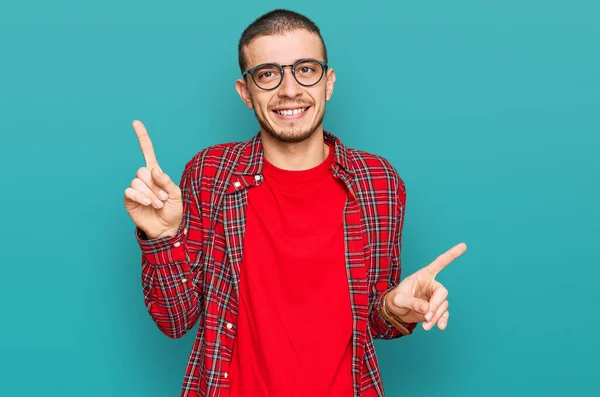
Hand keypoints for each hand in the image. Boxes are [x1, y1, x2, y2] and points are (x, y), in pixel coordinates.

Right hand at [124, 120, 182, 238]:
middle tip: (163, 197)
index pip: (147, 153)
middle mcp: (144, 179)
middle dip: (155, 185)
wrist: (168, 227)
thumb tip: (154, 171)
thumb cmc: (174, 210)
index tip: (136, 122)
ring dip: (151, 193)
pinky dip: (141, 197)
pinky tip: (149, 203)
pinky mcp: (129, 199)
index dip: (142, 138)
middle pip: (142, 171)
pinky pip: (130, 191)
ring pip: (137, 181)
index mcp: (156, 174)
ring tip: (158, 203)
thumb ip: (166, 181)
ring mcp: (136, 189)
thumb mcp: (176, 193)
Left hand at [385, 243, 466, 330]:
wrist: (394, 311)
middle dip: (436, 306)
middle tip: (427, 317)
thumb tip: (427, 309)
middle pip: (443, 293)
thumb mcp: (400, 299)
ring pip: (443, 306)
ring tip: (426, 326)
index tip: (464, 245)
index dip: (451, 255)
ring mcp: (434, 298)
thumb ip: (412, 302)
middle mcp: (431, 285)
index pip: (440, 263)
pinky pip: (443, 314)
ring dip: (437, 317)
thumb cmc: (395, 299)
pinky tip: (439, 327)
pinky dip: (441, 321)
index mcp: (423, 276)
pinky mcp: (435, 309)